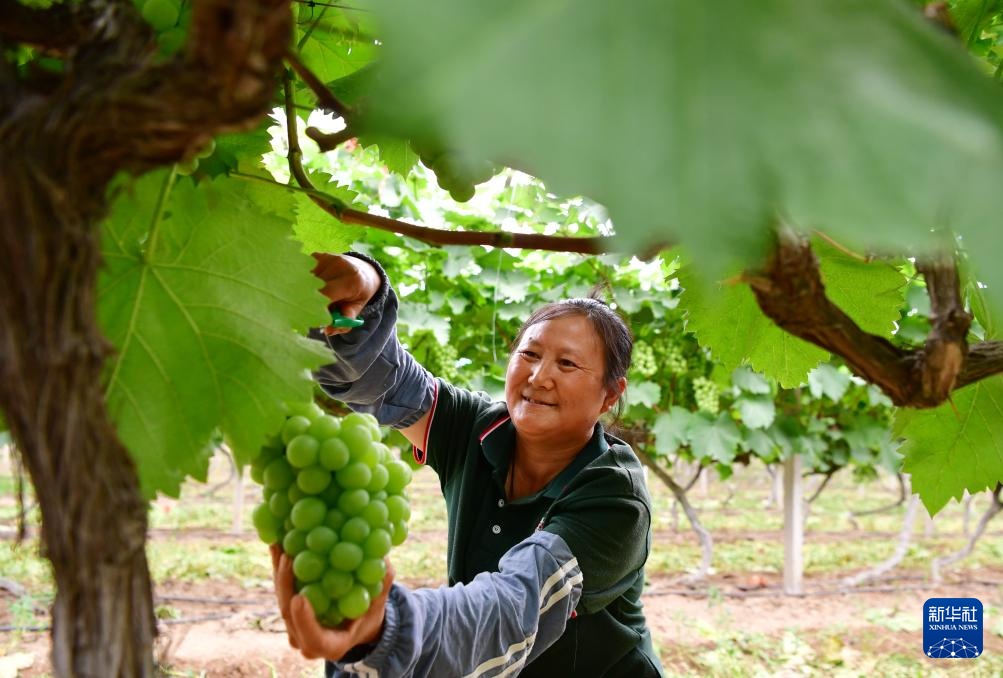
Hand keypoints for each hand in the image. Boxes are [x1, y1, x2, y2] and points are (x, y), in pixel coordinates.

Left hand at [271, 544, 394, 661]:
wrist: (356, 622)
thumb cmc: (369, 614)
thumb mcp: (380, 603)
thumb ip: (382, 584)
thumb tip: (382, 559)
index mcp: (332, 644)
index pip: (314, 637)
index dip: (305, 620)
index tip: (300, 597)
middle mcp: (307, 640)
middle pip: (290, 615)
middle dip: (286, 585)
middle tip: (288, 558)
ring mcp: (295, 627)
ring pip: (282, 600)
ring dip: (279, 571)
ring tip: (279, 544)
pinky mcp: (290, 613)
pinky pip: (282, 591)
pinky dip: (280, 569)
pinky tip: (277, 544)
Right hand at [311, 253, 381, 335]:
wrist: (364, 270)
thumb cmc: (358, 293)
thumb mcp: (357, 308)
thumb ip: (345, 320)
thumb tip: (327, 329)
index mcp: (352, 280)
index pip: (326, 295)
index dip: (316, 307)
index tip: (312, 316)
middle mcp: (339, 265)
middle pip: (313, 287)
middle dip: (309, 299)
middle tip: (312, 307)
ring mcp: (328, 257)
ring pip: (306, 279)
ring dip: (307, 290)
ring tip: (316, 295)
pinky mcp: (318, 254)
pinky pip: (304, 271)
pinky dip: (305, 280)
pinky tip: (313, 284)